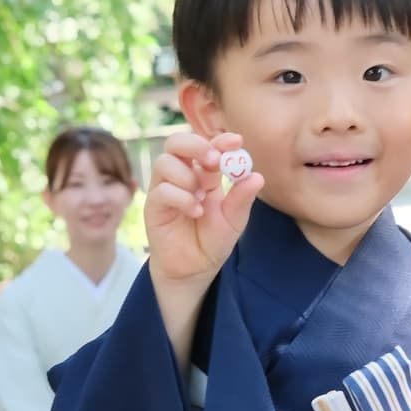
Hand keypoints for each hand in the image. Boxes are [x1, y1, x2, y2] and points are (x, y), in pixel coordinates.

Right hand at [144, 131, 263, 288]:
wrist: (195, 269)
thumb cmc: (214, 241)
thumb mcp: (234, 220)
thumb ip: (242, 198)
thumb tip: (257, 176)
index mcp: (205, 174)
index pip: (208, 146)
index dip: (220, 140)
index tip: (236, 141)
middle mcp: (182, 176)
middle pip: (177, 143)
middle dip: (196, 145)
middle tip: (214, 160)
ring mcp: (165, 189)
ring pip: (165, 162)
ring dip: (187, 176)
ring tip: (201, 198)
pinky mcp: (153, 206)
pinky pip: (162, 190)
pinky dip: (181, 198)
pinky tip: (195, 212)